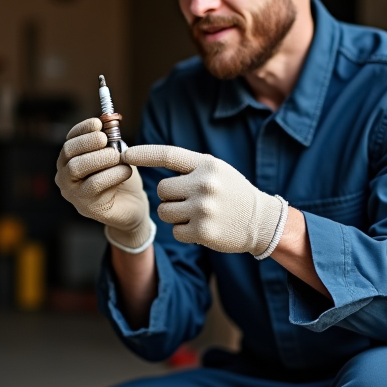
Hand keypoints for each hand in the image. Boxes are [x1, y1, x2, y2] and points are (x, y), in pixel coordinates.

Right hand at [55, 118, 154, 250]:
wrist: (133, 205)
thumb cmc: (121, 176)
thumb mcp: (116, 154)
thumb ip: (110, 140)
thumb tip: (108, 123)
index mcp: (71, 160)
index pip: (70, 139)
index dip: (82, 129)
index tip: (98, 123)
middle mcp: (66, 175)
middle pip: (68, 152)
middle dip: (88, 142)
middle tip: (105, 140)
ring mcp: (73, 192)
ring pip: (77, 168)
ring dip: (99, 157)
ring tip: (117, 156)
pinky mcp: (85, 206)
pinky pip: (94, 185)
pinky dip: (112, 174)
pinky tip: (125, 171)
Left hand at [123, 145, 287, 257]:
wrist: (261, 221)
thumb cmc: (233, 193)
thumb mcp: (216, 171)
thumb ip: (189, 167)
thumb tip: (148, 158)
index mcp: (207, 165)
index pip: (169, 154)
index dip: (144, 154)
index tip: (125, 154)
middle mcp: (204, 184)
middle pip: (162, 190)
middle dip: (169, 197)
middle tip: (188, 200)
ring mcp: (204, 208)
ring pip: (165, 211)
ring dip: (174, 215)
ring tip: (196, 214)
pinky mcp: (203, 231)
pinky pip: (175, 231)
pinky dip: (184, 232)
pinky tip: (202, 228)